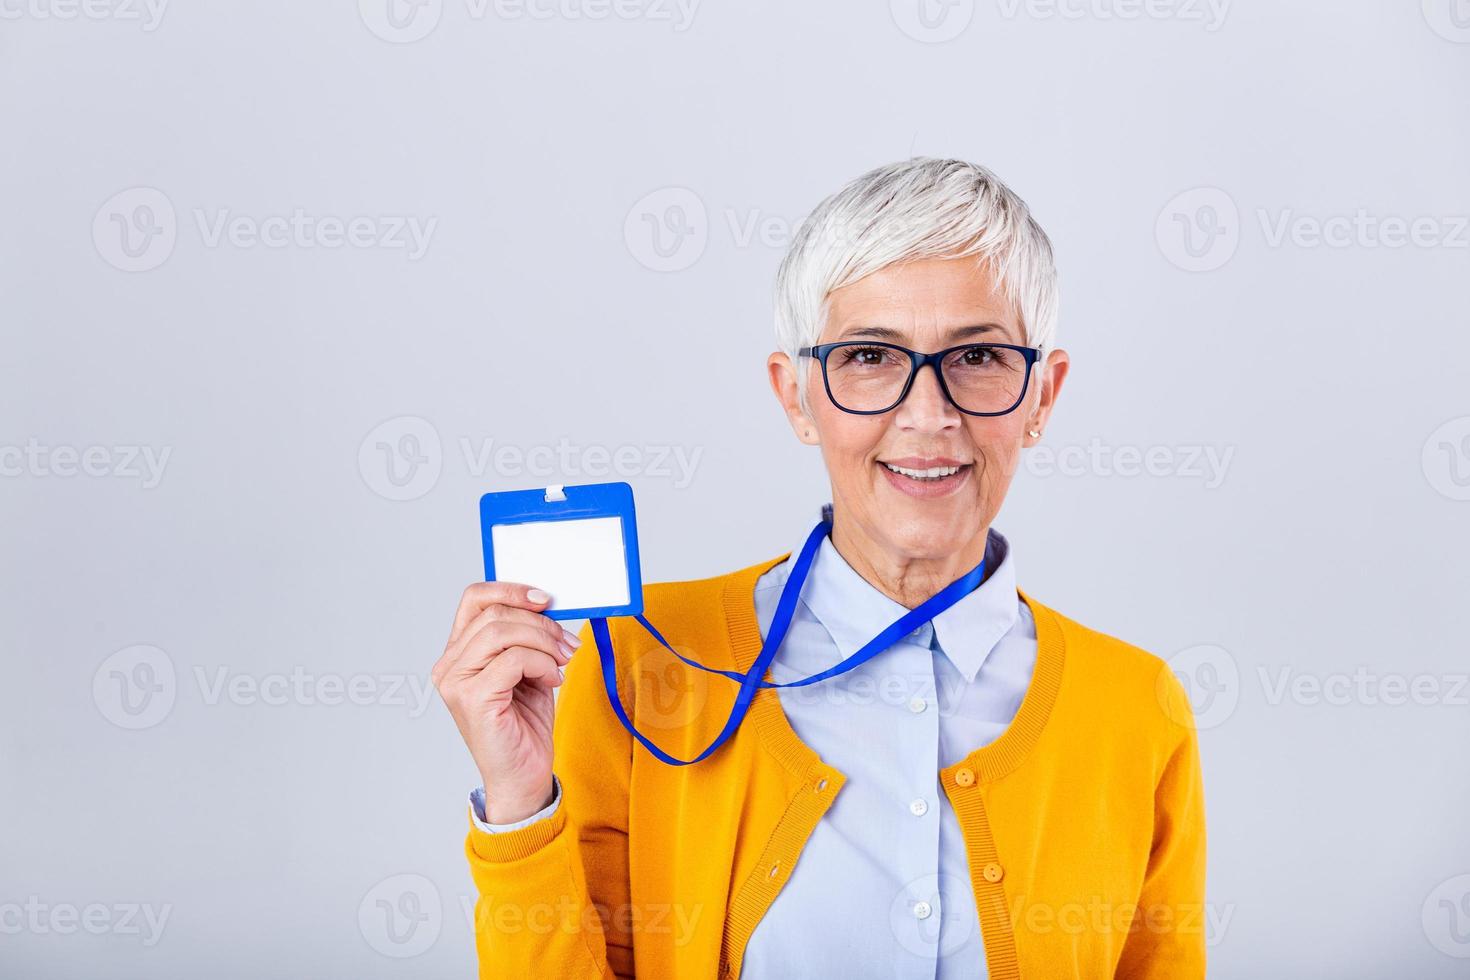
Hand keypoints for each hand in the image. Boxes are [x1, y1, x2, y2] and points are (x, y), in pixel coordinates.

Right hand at [433, 582, 579, 823]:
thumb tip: (547, 605)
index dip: (511, 589)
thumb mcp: (528, 668)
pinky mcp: (473, 699)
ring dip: (543, 641)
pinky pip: (513, 660)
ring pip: (502, 632)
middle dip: (540, 622)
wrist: (524, 775)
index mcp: (458, 653)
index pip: (474, 599)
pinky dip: (541, 664)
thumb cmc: (524, 723)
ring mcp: (456, 683)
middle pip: (494, 613)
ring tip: (562, 660)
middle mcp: (449, 665)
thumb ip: (527, 637)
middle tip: (567, 642)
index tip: (545, 598)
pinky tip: (552, 680)